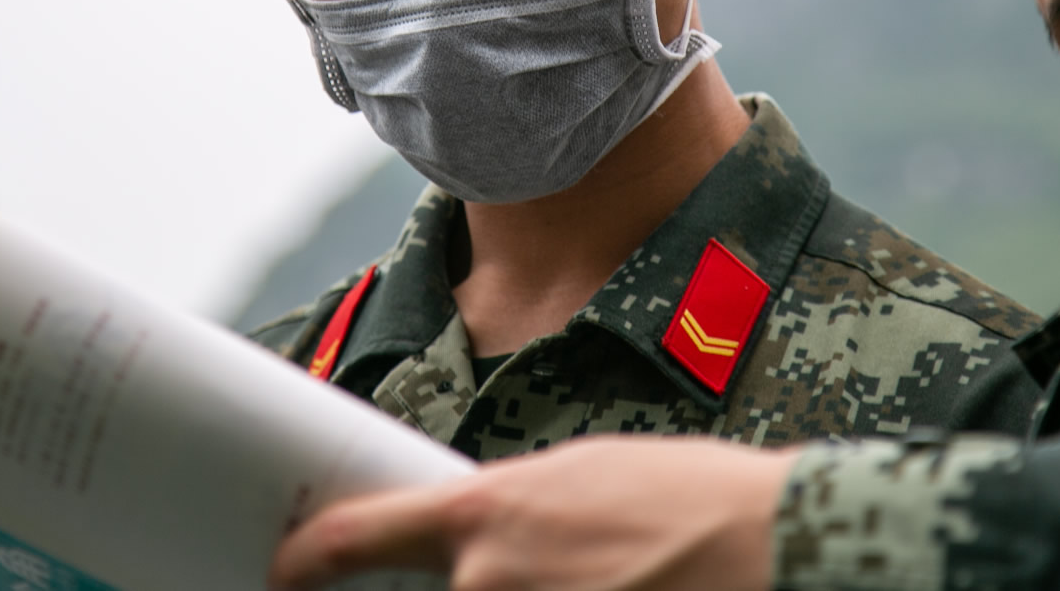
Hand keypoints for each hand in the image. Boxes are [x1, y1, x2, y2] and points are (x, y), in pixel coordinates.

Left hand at [269, 435, 798, 590]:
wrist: (775, 548)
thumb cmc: (695, 503)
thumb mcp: (587, 479)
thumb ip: (514, 517)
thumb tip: (483, 546)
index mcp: (486, 515)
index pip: (355, 539)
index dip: (308, 559)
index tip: (284, 571)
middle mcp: (484, 584)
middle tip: (539, 574)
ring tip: (595, 577)